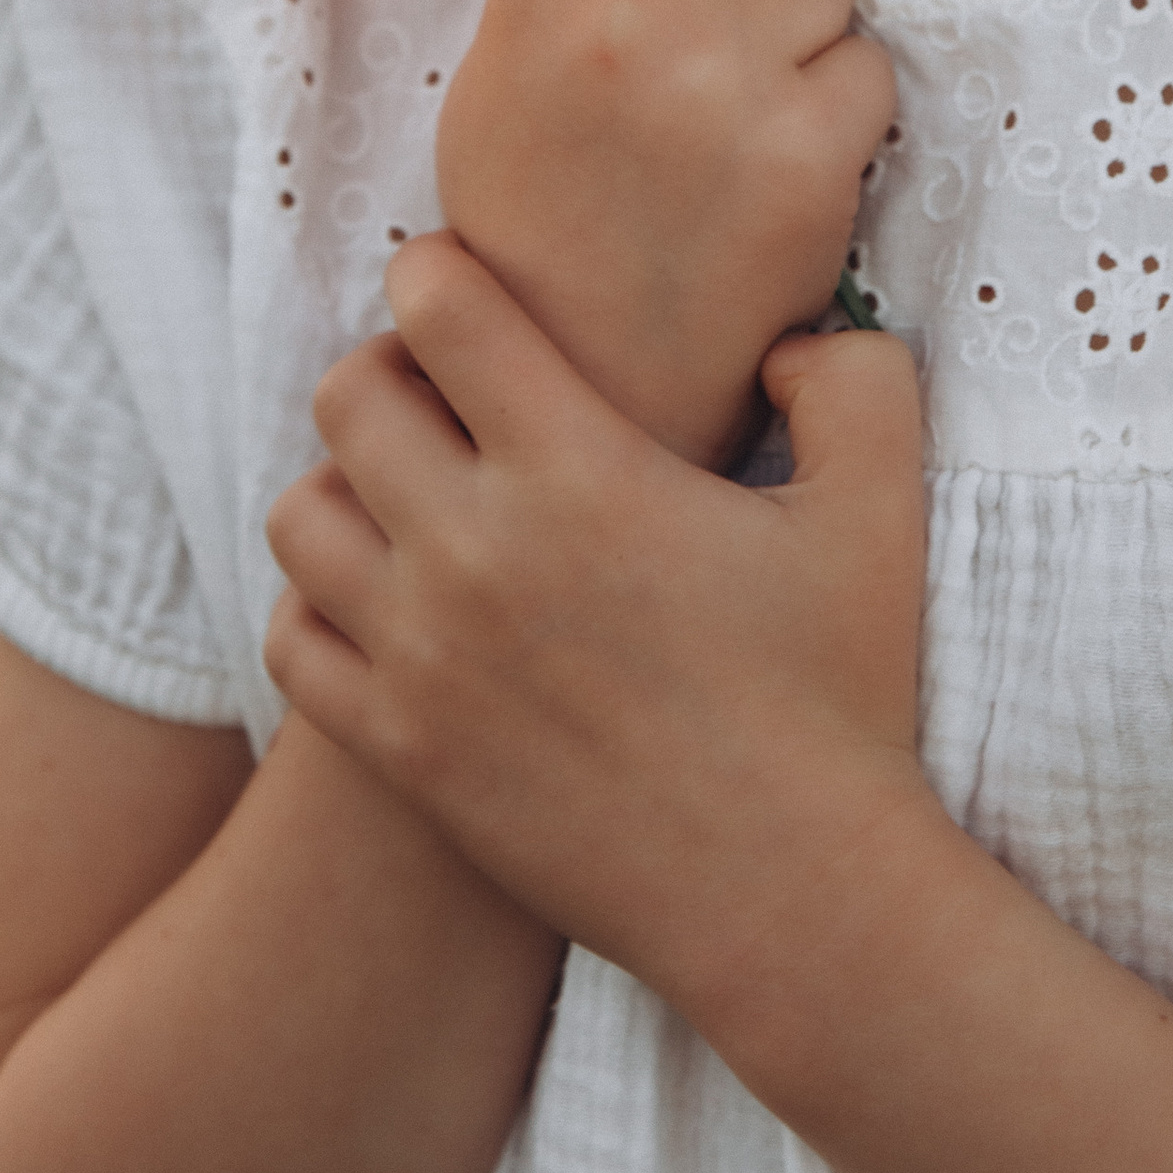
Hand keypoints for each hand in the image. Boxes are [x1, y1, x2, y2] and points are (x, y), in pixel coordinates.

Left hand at [265, 236, 934, 1017]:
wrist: (798, 899)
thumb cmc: (845, 694)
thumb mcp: (882, 505)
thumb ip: (850, 375)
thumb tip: (777, 339)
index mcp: (579, 468)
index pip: (435, 308)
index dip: (444, 273)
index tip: (475, 291)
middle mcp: (477, 552)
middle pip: (346, 398)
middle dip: (391, 371)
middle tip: (451, 397)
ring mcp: (425, 660)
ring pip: (297, 515)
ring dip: (346, 487)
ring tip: (417, 503)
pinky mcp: (403, 753)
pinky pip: (290, 641)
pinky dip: (321, 607)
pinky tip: (397, 608)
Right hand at [431, 0, 894, 465]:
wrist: (587, 385)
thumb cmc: (542, 214)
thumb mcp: (503, 64)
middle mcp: (635, 16)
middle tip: (716, 5)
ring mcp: (729, 82)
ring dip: (797, 26)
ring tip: (734, 109)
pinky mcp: (810, 153)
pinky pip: (867, 61)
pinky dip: (838, 107)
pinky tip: (778, 164)